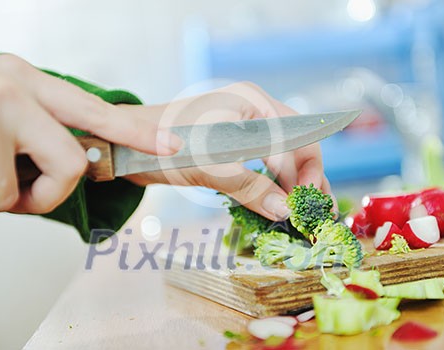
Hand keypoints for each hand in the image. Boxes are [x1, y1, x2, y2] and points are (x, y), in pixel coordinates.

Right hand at [0, 54, 181, 216]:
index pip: (92, 110)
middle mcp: (10, 89)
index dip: (134, 133)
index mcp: (22, 78)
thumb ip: (34, 130)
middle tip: (13, 197)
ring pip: (15, 194)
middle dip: (44, 195)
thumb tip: (77, 166)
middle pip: (71, 164)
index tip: (171, 144)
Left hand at [123, 82, 334, 220]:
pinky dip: (275, 185)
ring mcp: (247, 127)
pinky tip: (281, 204)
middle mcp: (255, 111)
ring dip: (294, 185)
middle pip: (296, 146)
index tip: (307, 205)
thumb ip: (249, 187)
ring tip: (308, 214)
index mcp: (253, 102)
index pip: (297, 138)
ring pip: (283, 157)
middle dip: (306, 180)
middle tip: (316, 214)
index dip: (307, 173)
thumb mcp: (209, 167)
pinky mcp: (236, 146)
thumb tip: (286, 211)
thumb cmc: (162, 146)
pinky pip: (266, 165)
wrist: (126, 147)